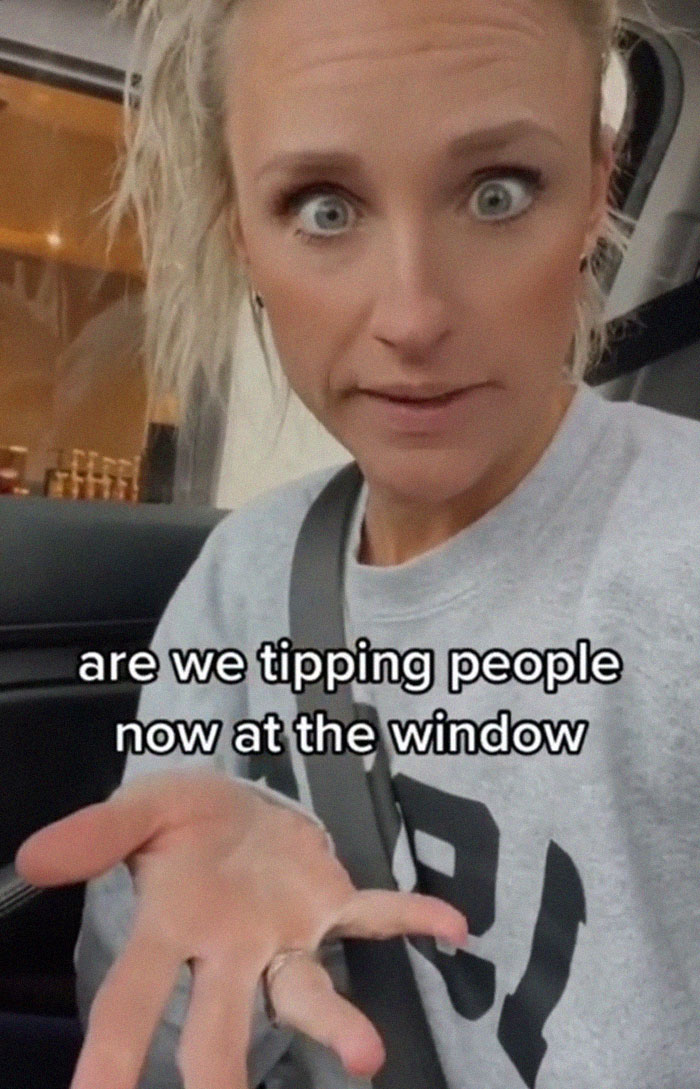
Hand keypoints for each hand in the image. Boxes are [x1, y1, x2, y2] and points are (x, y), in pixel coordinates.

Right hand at [15, 769, 467, 1088]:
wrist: (238, 803)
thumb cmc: (184, 821)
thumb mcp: (141, 808)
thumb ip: (98, 834)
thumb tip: (32, 858)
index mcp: (173, 930)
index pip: (133, 999)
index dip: (113, 1053)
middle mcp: (231, 952)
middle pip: (223, 1024)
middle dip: (223, 1071)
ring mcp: (286, 935)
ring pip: (306, 991)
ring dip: (335, 1020)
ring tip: (365, 1055)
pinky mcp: (332, 905)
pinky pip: (374, 914)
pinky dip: (410, 919)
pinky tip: (451, 926)